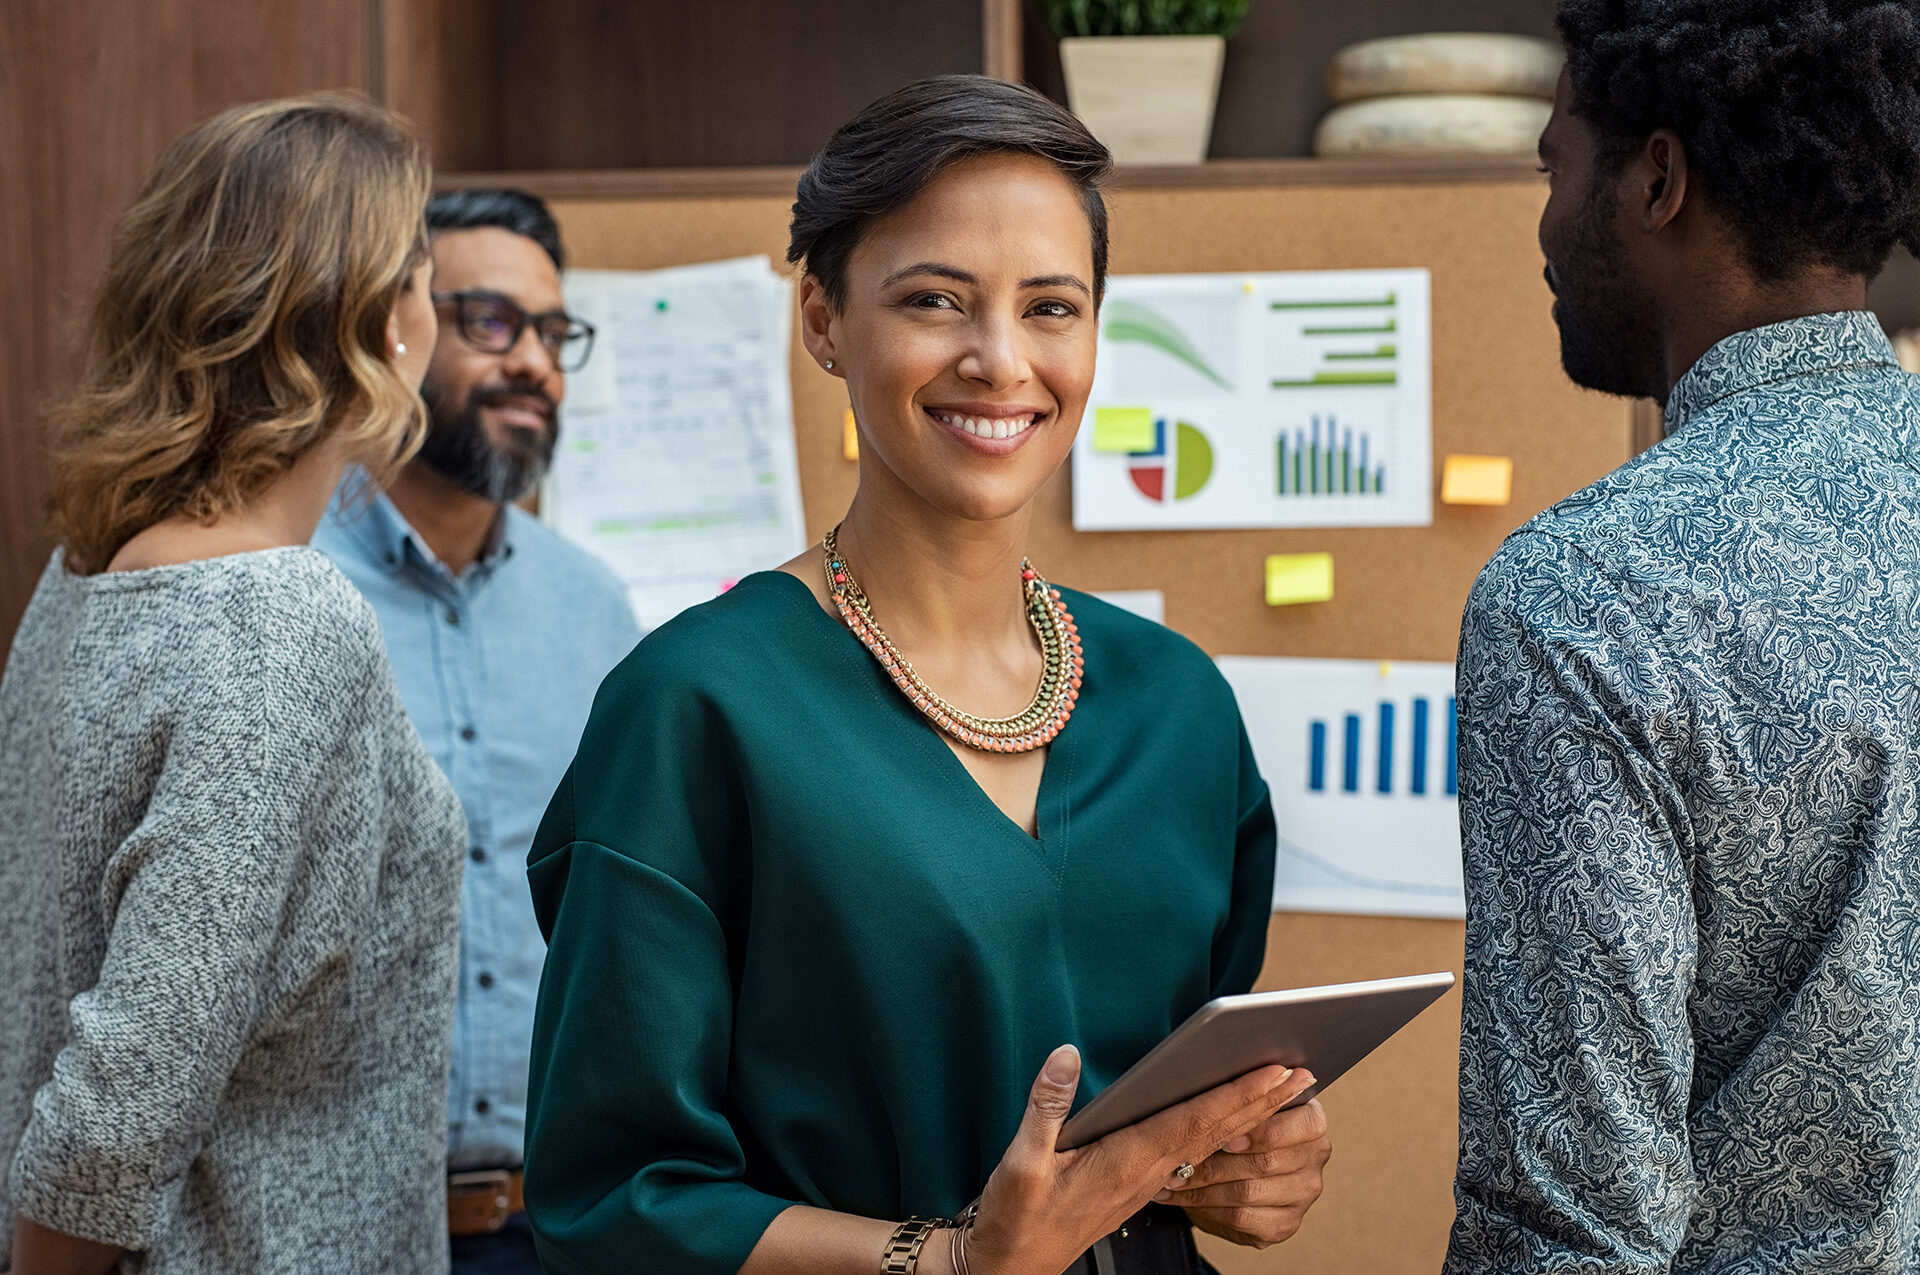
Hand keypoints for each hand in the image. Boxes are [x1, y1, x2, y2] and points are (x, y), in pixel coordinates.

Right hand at [960, 1046, 1302, 1274]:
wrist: (1014, 1265)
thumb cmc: (1018, 1217)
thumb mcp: (1021, 1161)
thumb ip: (1047, 1106)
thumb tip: (1066, 1055)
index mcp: (1125, 1161)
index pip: (1194, 1122)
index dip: (1236, 1095)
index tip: (1273, 1072)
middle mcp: (1147, 1172)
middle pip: (1217, 1132)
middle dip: (1262, 1102)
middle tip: (1304, 1073)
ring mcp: (1148, 1182)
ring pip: (1212, 1143)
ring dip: (1251, 1115)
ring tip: (1285, 1091)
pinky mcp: (1142, 1185)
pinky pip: (1195, 1155)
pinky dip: (1224, 1132)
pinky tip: (1238, 1122)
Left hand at [1156, 1089, 1329, 1248]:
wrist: (1228, 1173)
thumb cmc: (1233, 1129)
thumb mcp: (1239, 1107)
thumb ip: (1242, 1097)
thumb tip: (1227, 1079)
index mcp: (1311, 1120)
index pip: (1306, 1125)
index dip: (1265, 1132)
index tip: (1228, 1137)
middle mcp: (1315, 1157)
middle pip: (1267, 1162)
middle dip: (1217, 1161)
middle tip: (1181, 1159)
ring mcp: (1303, 1193)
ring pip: (1248, 1192)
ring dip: (1204, 1186)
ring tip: (1173, 1178)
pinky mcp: (1285, 1224)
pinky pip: (1242, 1217)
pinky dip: (1207, 1208)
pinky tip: (1185, 1199)